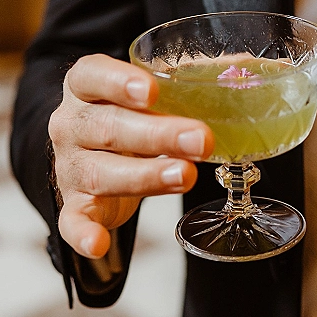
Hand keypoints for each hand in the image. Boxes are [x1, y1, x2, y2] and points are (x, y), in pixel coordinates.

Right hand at [48, 54, 213, 258]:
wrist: (92, 154)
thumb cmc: (129, 117)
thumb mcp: (151, 95)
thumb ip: (187, 82)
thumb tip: (246, 73)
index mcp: (86, 86)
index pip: (92, 75)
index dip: (119, 82)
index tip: (152, 92)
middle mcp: (72, 123)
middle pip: (108, 126)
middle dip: (158, 134)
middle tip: (200, 140)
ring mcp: (70, 166)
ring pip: (101, 172)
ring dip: (146, 177)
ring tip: (185, 176)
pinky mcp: (74, 204)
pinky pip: (72, 221)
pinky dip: (84, 234)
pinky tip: (98, 243)